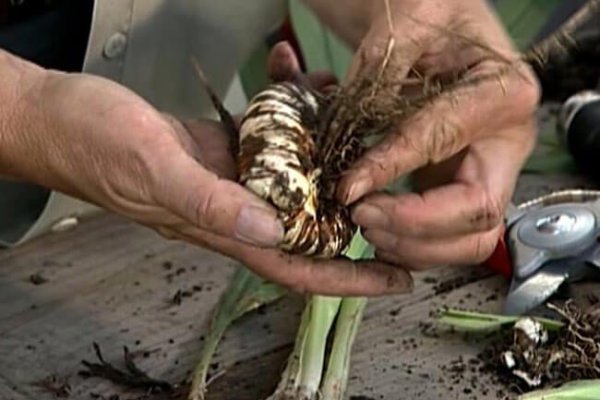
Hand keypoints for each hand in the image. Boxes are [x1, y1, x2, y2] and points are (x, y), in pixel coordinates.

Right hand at [0, 49, 411, 295]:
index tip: (394, 279)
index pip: (295, 266)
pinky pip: (269, 139)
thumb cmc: (93, 146)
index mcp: (219, 227)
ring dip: (331, 156)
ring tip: (366, 132)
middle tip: (404, 202)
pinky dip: (291, 115)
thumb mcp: (152, 171)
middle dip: (357, 218)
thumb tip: (271, 228)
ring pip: (294, 176)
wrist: (59, 118)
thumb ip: (208, 203)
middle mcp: (232, 208)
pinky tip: (305, 86)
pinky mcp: (218, 148)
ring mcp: (227, 176)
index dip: (346, 279)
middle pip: (308, 224)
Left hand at [335, 0, 539, 268]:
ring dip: (414, 246)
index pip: (446, 142)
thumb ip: (382, 66)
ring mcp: (490, 171)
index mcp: (504, 93)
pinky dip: (415, 246)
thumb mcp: (410, 20)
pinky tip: (379, 231)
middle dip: (414, 226)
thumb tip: (351, 135)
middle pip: (478, 214)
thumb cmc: (432, 15)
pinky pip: (451, 239)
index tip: (348, 188)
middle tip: (360, 215)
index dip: (393, 169)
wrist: (440, 26)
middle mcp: (507, 143)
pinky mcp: (465, 188)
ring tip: (365, 224)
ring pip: (470, 240)